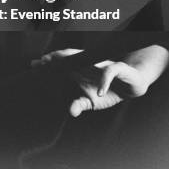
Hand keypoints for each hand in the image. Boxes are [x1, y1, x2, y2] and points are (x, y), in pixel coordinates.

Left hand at [33, 46, 168, 116]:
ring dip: (76, 61)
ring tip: (62, 63)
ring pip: (88, 59)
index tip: (34, 64)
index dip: (50, 63)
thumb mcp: (94, 101)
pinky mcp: (118, 68)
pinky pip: (110, 72)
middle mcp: (90, 65)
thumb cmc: (110, 90)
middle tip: (42, 60)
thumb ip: (81, 104)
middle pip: (71, 57)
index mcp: (81, 71)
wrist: (134, 84)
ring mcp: (102, 65)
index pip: (62, 64)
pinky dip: (104, 82)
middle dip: (56, 57)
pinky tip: (99, 92)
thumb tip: (71, 111)